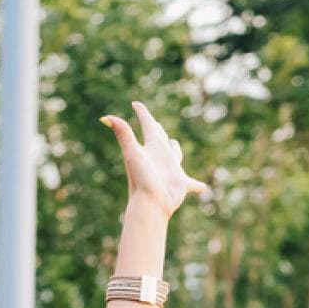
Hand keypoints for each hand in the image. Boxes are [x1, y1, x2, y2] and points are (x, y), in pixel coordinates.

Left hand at [102, 100, 208, 217]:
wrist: (150, 203)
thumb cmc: (141, 179)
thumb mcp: (133, 153)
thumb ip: (123, 134)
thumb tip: (106, 117)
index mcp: (152, 148)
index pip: (147, 126)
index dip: (142, 114)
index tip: (135, 104)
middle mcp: (160, 157)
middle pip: (160, 139)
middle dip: (158, 131)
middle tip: (156, 124)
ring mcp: (171, 171)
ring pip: (175, 156)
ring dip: (175, 150)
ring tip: (173, 144)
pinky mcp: (181, 184)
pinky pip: (192, 183)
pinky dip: (197, 185)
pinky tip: (203, 188)